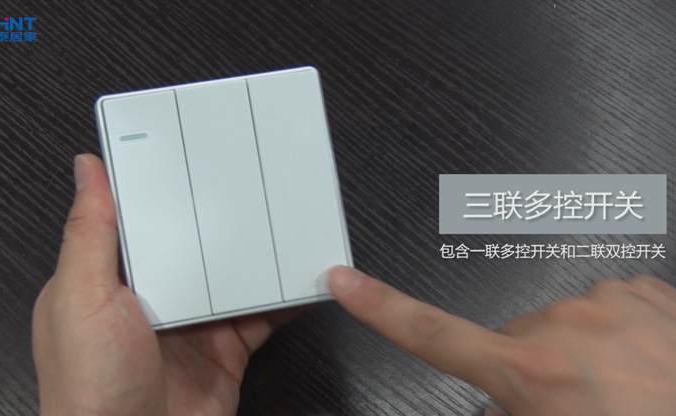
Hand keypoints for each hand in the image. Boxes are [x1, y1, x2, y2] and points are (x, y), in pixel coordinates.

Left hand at [33, 154, 299, 415]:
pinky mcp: (225, 348)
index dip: (160, 184)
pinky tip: (299, 279)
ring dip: (255, 253)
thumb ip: (90, 234)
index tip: (187, 150)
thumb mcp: (81, 299)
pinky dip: (283, 298)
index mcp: (109, 278)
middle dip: (219, 215)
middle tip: (248, 178)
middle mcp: (151, 297)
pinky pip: (261, 314)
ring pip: (231, 274)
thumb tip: (88, 170)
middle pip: (192, 241)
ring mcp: (192, 323)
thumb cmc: (89, 392)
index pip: (137, 216)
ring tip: (281, 219)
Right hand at [328, 266, 675, 415]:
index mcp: (533, 371)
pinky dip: (617, 334)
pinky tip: (644, 366)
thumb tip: (501, 406)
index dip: (381, 307)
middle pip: (514, 342)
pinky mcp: (643, 291)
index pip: (432, 335)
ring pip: (565, 326)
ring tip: (624, 393)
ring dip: (581, 354)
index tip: (345, 281)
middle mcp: (562, 326)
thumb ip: (510, 412)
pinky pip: (607, 309)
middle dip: (532, 369)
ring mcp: (605, 302)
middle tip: (577, 407)